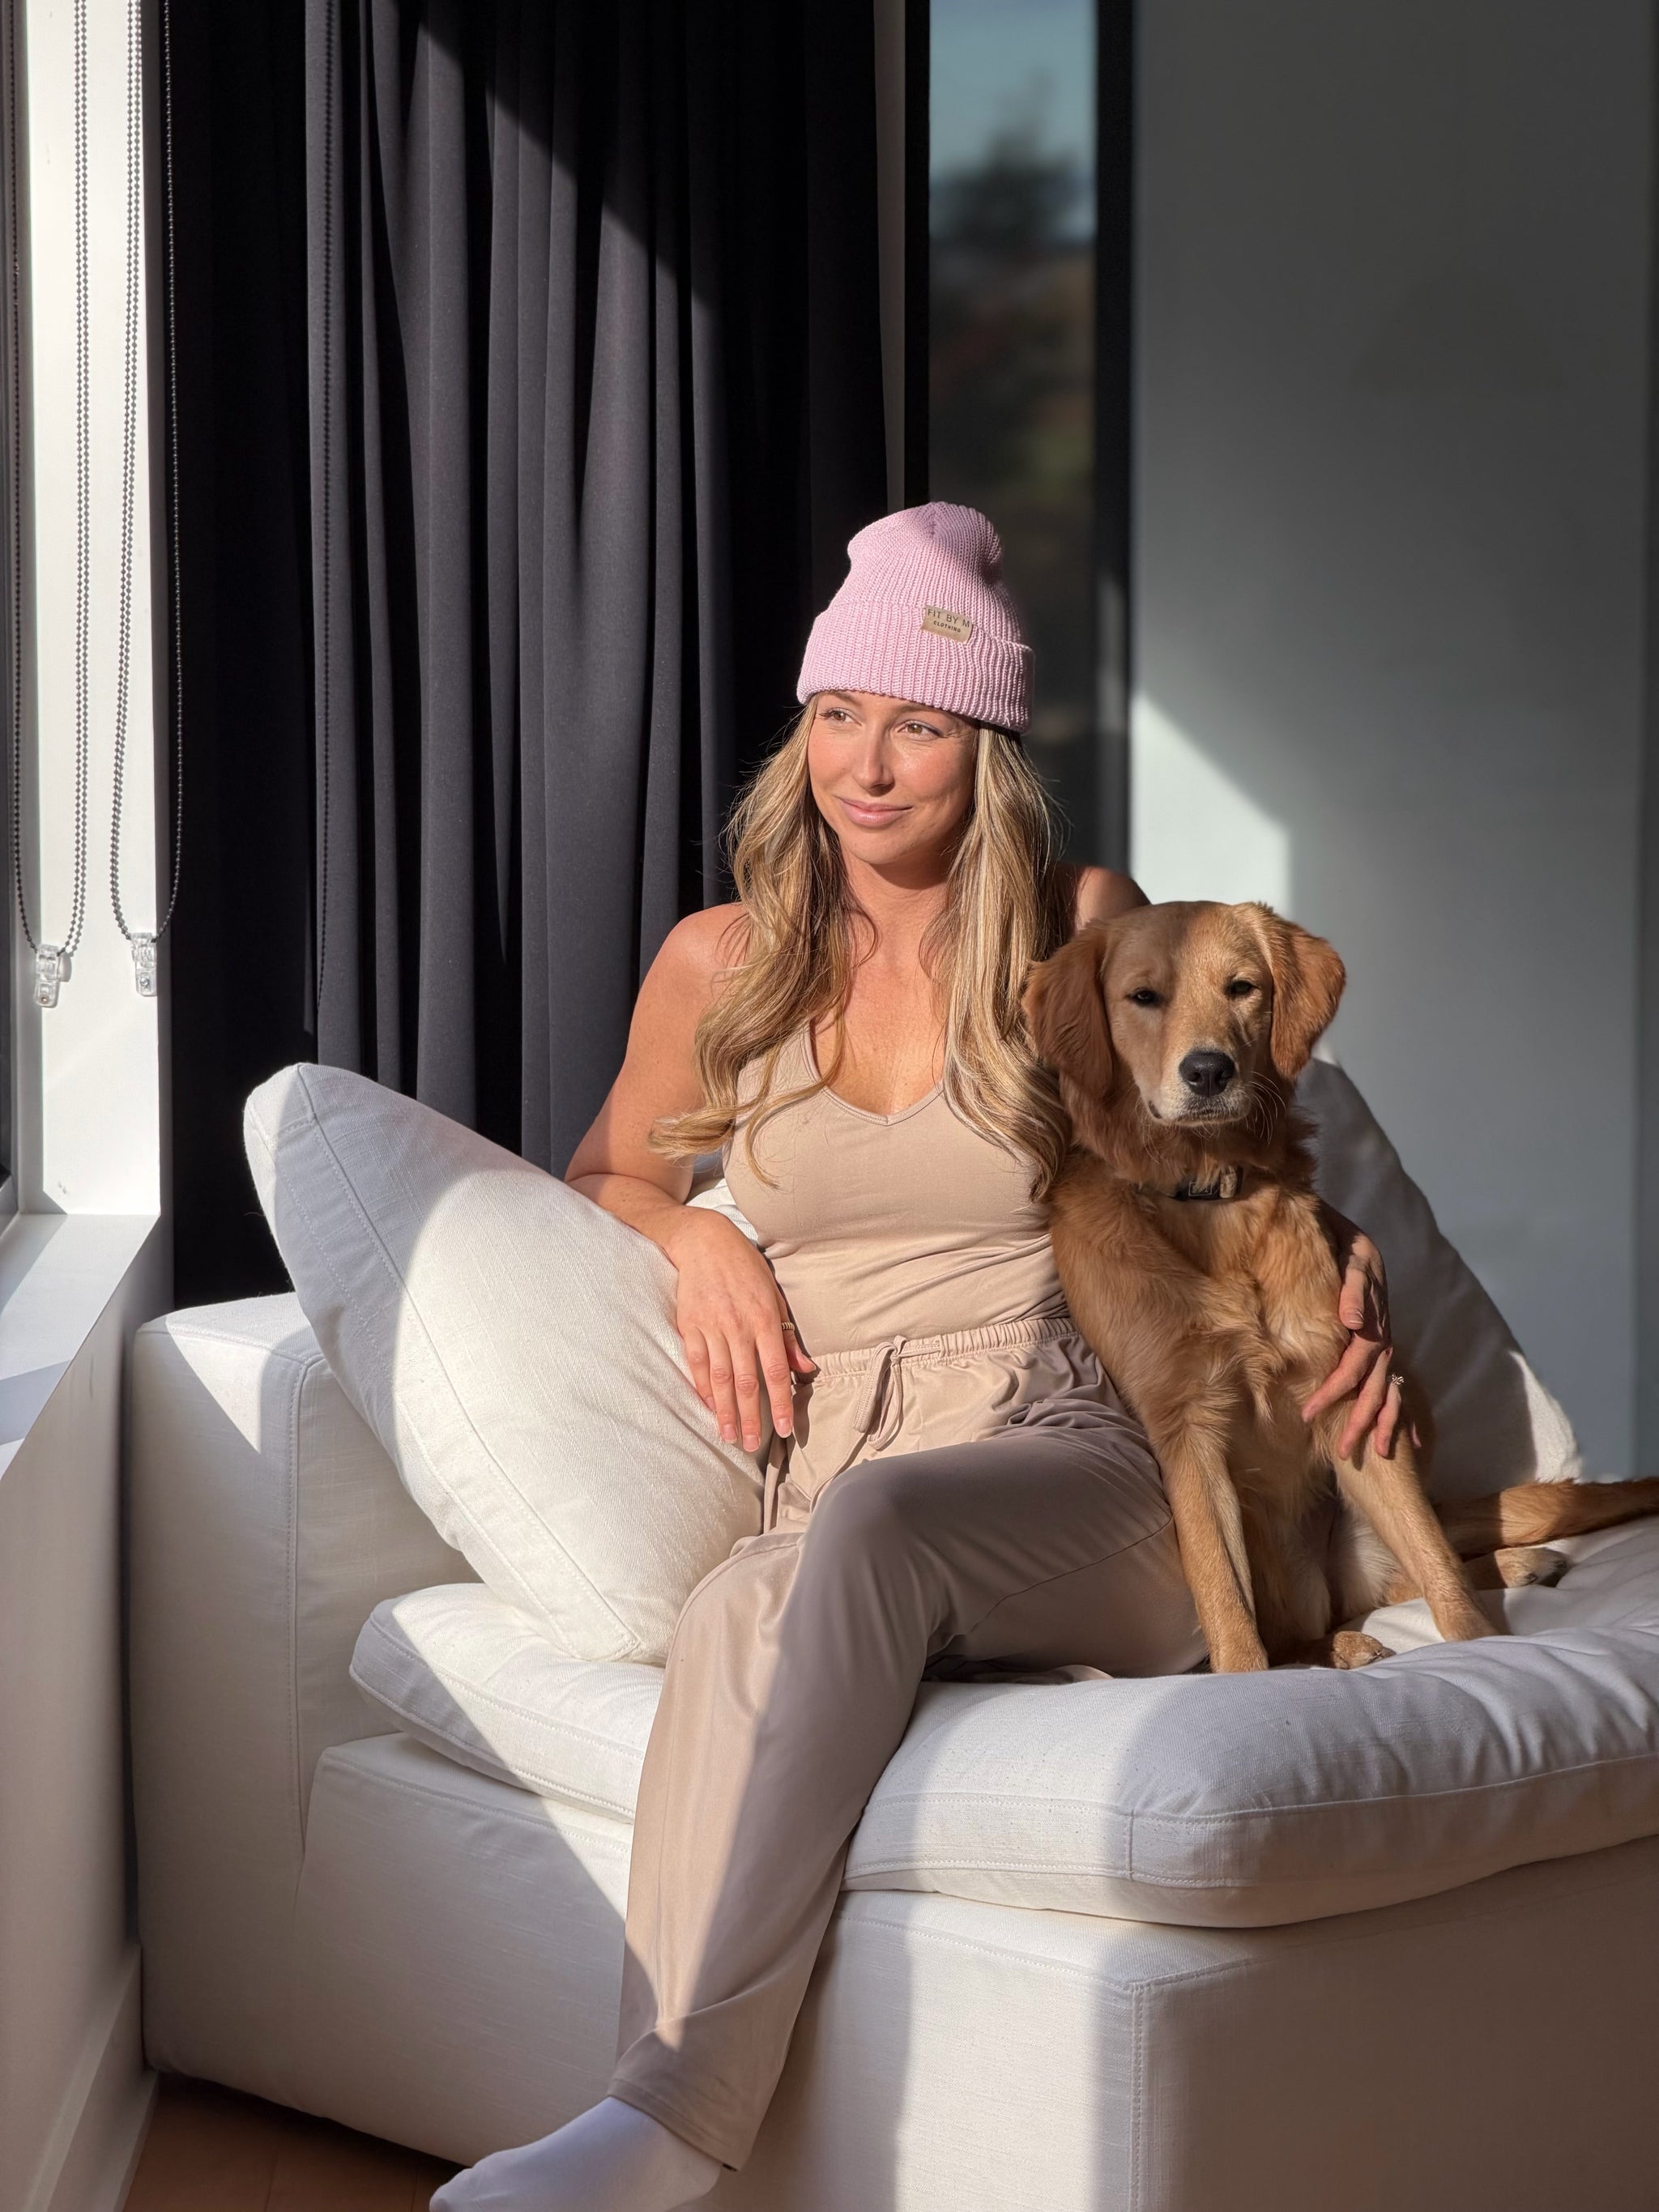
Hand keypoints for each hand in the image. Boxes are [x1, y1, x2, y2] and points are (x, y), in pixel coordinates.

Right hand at [662, 1208, 814, 1453]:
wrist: (703, 1242)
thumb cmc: (745, 1268)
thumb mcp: (774, 1296)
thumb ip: (787, 1336)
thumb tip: (805, 1368)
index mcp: (764, 1319)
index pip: (775, 1371)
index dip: (779, 1402)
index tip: (783, 1428)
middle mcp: (738, 1327)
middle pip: (745, 1382)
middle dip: (751, 1416)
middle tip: (753, 1444)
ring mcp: (711, 1327)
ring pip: (720, 1378)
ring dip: (725, 1411)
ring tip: (730, 1436)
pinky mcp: (689, 1326)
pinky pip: (697, 1364)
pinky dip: (703, 1388)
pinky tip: (708, 1407)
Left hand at [1301, 1210, 1408, 1459]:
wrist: (1356, 1237)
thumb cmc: (1347, 1247)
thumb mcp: (1353, 1259)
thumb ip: (1353, 1289)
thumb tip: (1351, 1322)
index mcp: (1374, 1325)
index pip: (1353, 1367)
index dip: (1333, 1391)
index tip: (1309, 1413)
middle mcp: (1383, 1340)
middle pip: (1374, 1389)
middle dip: (1361, 1422)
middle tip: (1344, 1454)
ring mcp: (1386, 1345)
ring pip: (1387, 1390)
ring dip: (1382, 1423)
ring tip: (1378, 1453)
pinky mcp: (1382, 1345)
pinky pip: (1392, 1383)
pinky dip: (1401, 1410)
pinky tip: (1408, 1437)